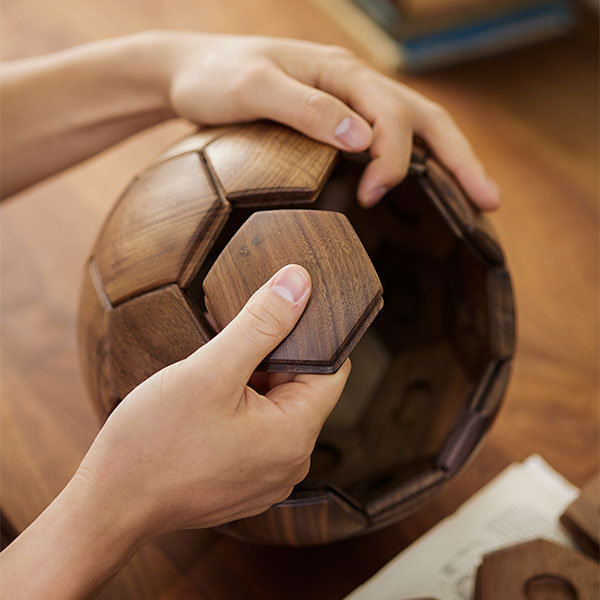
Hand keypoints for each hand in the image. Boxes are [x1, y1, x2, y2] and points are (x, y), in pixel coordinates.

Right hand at [77, 264, 349, 536]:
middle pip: (301, 386)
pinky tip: (210, 392)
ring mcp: (268, 474)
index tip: (282, 308)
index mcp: (295, 435)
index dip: (310, 332)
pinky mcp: (246, 478)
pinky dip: (241, 403)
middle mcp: (291, 460)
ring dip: (252, 377)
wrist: (111, 505)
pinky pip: (258, 428)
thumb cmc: (154, 442)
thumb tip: (299, 282)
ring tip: (216, 362)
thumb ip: (260, 324)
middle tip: (235, 332)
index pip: (332, 368)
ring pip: (276, 405)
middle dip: (272, 353)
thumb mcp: (210, 371)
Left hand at [161, 32, 500, 208]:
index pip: (391, 115)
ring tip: (477, 198)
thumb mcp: (254, 89)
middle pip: (425, 120)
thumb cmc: (215, 79)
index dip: (394, 157)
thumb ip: (307, 109)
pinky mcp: (338, 120)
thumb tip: (363, 141)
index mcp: (340, 74)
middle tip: (489, 203)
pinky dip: (418, 162)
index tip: (373, 196)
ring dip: (451, 163)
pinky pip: (390, 139)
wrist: (190, 73)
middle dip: (460, 161)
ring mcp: (350, 102)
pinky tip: (426, 187)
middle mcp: (354, 85)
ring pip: (416, 129)